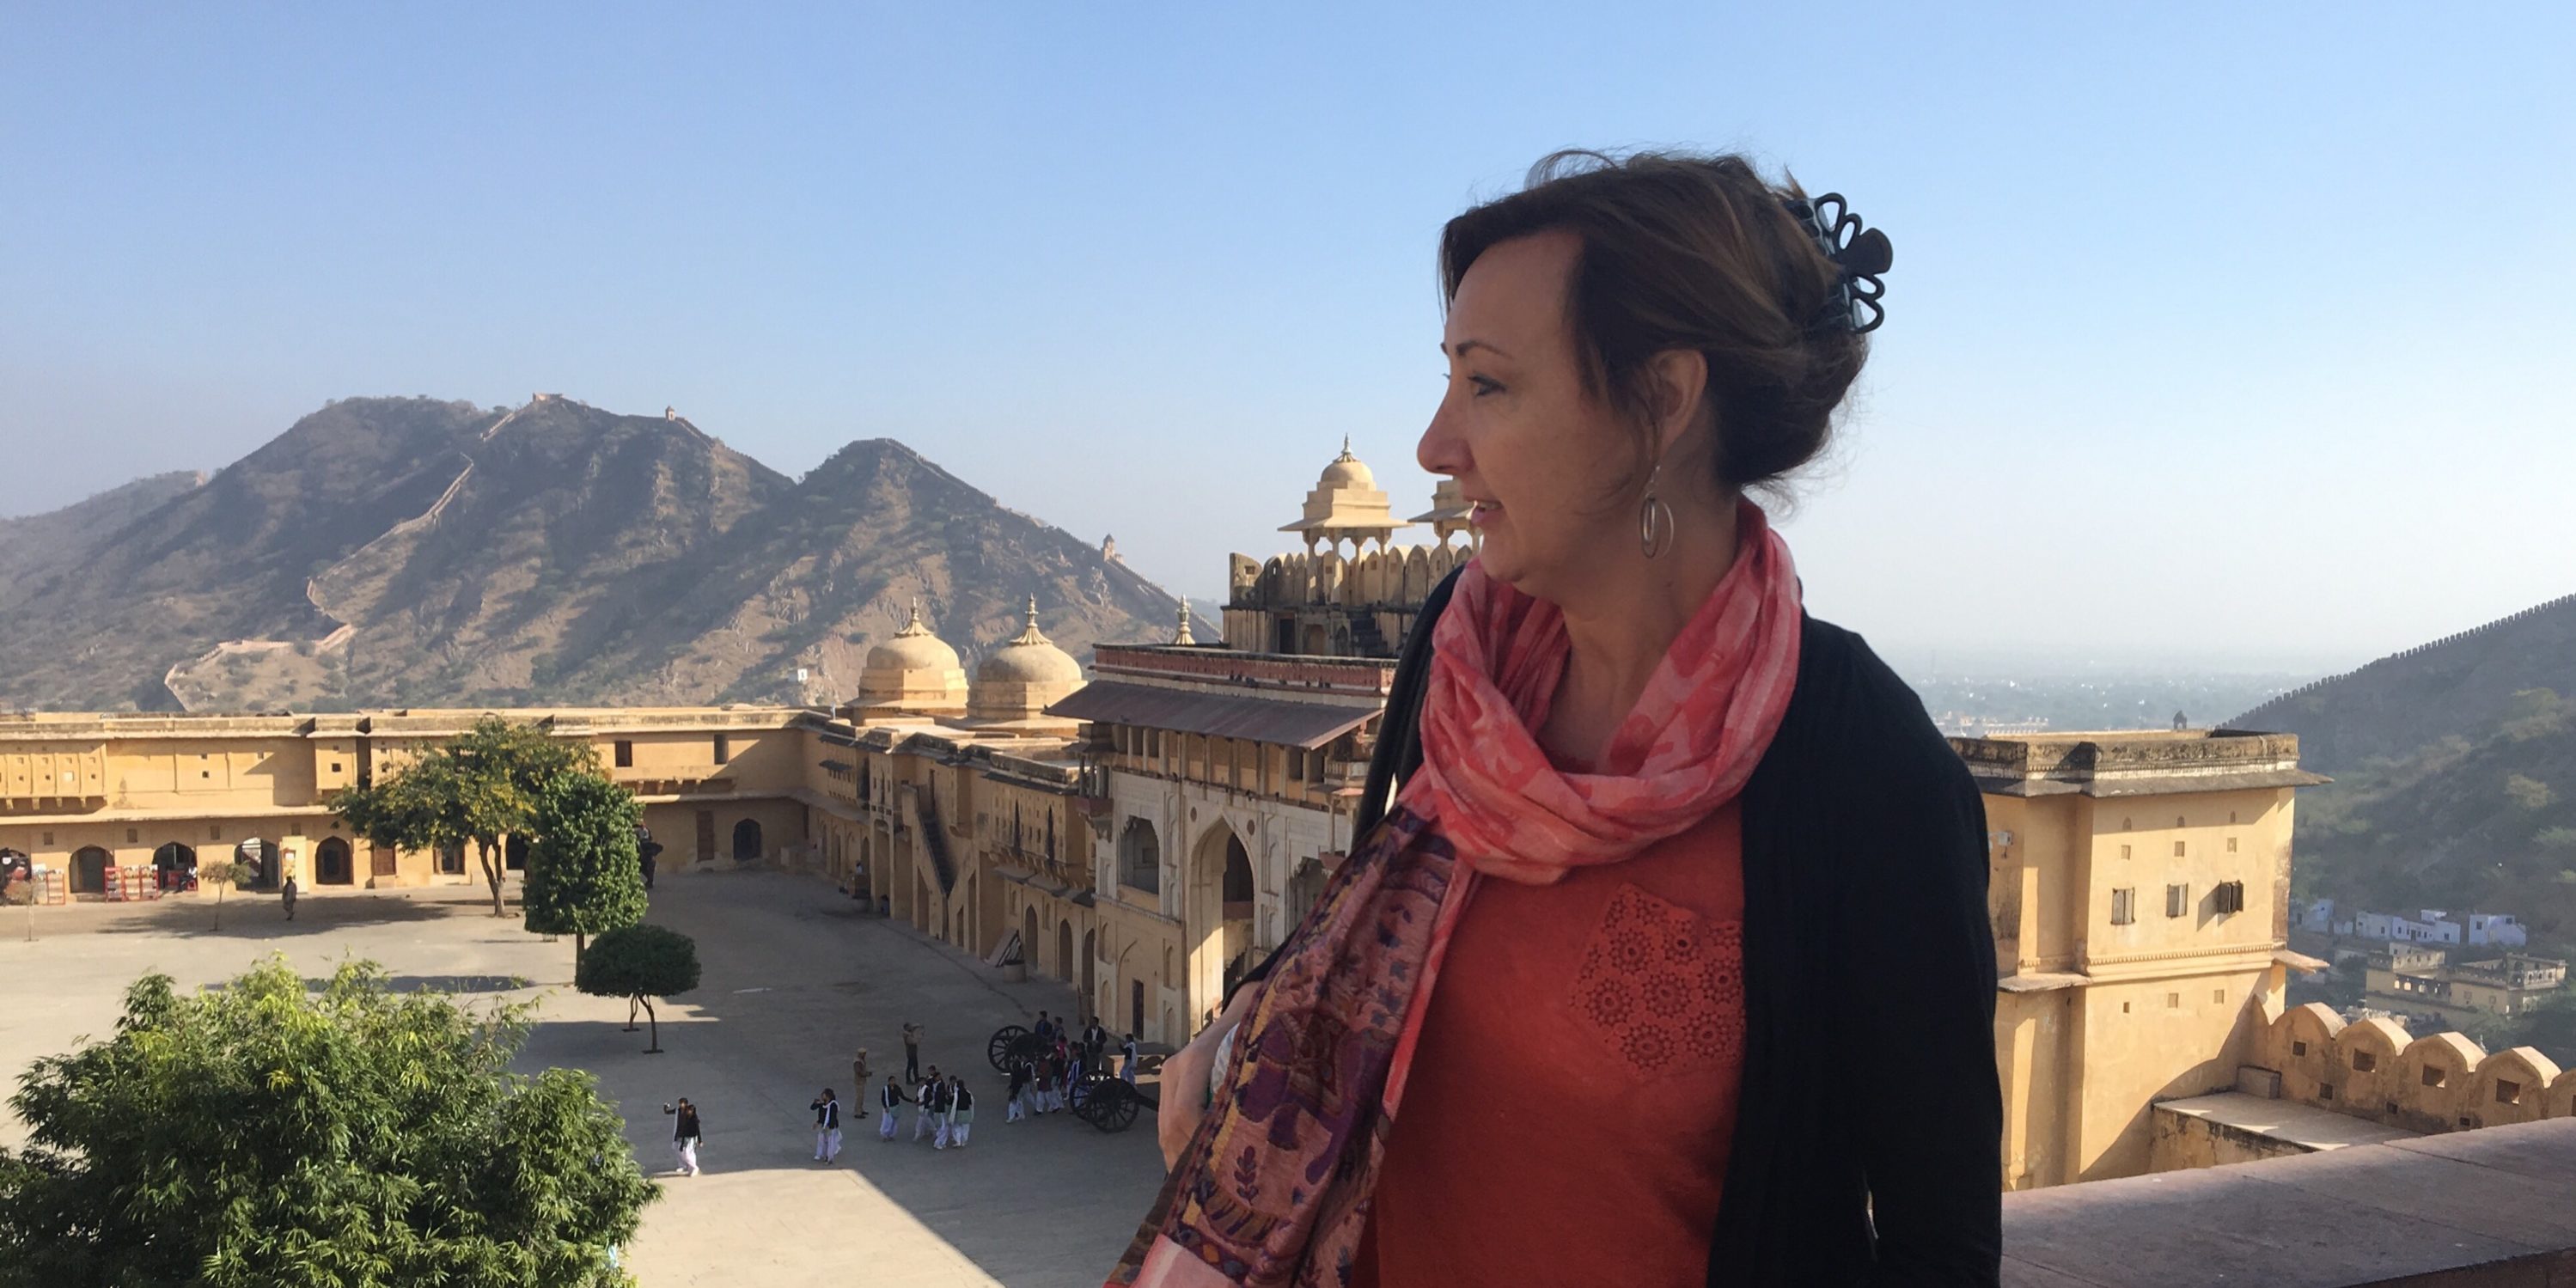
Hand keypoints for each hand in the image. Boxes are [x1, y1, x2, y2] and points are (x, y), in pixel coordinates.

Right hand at [1157, 983, 1259, 1170]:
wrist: (1244, 1012)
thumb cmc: (1258, 1035)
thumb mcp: (1260, 1059)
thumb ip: (1254, 1091)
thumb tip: (1261, 1137)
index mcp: (1194, 1060)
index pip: (1184, 1113)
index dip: (1198, 1142)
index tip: (1219, 1165)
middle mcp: (1174, 1069)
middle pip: (1169, 1127)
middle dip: (1187, 1160)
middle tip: (1210, 1189)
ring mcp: (1169, 1077)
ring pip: (1164, 1130)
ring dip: (1180, 1160)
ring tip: (1202, 1187)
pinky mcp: (1170, 1087)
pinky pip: (1167, 1126)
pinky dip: (1178, 1149)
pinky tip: (1196, 1169)